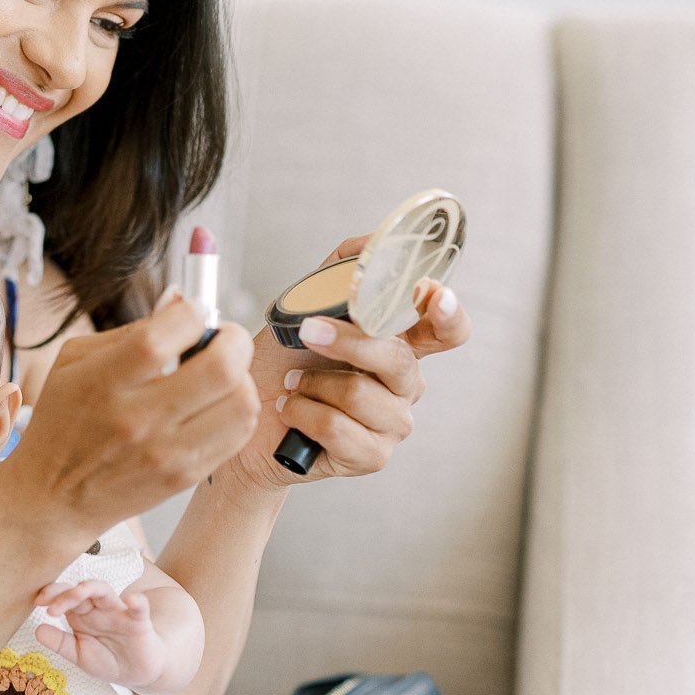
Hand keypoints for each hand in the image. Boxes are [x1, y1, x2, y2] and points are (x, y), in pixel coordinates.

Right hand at [7, 292, 260, 539]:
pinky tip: (219, 401)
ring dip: (241, 376)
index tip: (192, 311)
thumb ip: (129, 331)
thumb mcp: (74, 362)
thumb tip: (180, 301)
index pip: (162, 337)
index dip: (191, 313)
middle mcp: (136, 419)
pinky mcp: (186, 475)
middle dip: (233, 339)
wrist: (54, 496)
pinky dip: (237, 407)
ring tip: (224, 370)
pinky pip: (238, 432)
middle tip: (224, 337)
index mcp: (103, 382)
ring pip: (240, 403)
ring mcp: (166, 452)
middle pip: (219, 368)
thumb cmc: (64, 422)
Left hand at [34, 579, 169, 690]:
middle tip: (51, 605)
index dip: (52, 595)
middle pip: (81, 591)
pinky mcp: (139, 623)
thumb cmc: (107, 659)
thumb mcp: (79, 654)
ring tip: (78, 592)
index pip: (65, 597)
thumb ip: (59, 643)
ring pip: (105, 591)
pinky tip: (131, 600)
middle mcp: (99, 609)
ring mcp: (119, 613)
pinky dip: (137, 602)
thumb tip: (37, 630)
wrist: (137, 674)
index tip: (38, 602)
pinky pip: (140, 608)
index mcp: (82, 615)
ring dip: (91, 588)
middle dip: (65, 594)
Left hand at [223, 233, 473, 497]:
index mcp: (399, 343)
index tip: (432, 294)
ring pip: (360, 393)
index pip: (447, 328)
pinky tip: (291, 408)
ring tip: (292, 382)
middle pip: (398, 358)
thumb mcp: (305, 306)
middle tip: (307, 332)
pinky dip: (303, 412)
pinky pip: (340, 428)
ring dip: (312, 383)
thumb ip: (343, 270)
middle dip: (346, 341)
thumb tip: (375, 238)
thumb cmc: (282, 361)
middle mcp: (404, 383)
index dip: (447, 312)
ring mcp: (392, 421)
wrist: (247, 416)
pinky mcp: (372, 455)